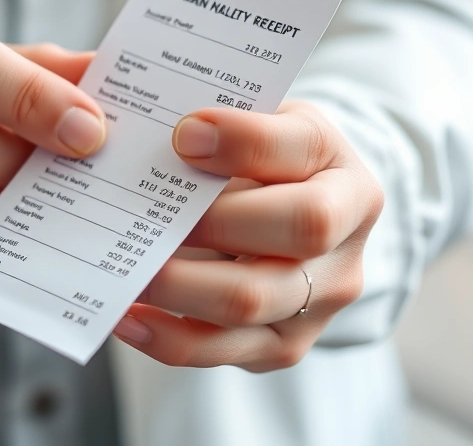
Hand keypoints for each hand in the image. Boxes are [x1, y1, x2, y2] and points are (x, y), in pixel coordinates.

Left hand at [112, 102, 382, 370]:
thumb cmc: (261, 163)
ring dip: (177, 285)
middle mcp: (346, 236)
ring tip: (126, 268)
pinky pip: (221, 350)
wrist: (288, 215)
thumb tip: (166, 136)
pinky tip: (126, 314)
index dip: (241, 140)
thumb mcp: (257, 122)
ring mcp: (322, 297)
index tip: (183, 133)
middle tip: (148, 211)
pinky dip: (165, 336)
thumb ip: (223, 124)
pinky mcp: (286, 343)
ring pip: (251, 301)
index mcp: (340, 166)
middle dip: (212, 220)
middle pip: (296, 229)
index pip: (298, 150)